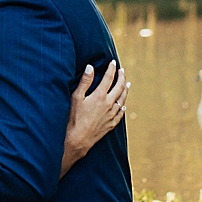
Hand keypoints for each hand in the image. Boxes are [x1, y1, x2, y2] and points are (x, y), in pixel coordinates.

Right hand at [62, 60, 128, 174]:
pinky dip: (123, 106)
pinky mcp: (112, 124)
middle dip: (121, 77)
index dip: (111, 69)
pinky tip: (123, 104)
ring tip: (127, 84)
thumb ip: (85, 82)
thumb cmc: (74, 118)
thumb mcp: (76, 98)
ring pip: (123, 99)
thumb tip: (91, 67)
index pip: (108, 78)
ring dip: (126, 90)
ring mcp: (112, 114)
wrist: (78, 139)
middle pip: (120, 87)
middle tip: (122, 71)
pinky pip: (121, 113)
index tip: (112, 62)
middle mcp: (109, 104)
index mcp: (100, 96)